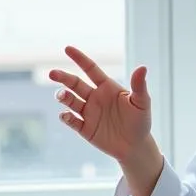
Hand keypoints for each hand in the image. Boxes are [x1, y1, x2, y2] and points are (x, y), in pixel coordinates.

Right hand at [49, 46, 151, 160]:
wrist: (135, 146)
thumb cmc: (141, 121)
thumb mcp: (142, 103)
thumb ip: (139, 86)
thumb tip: (142, 67)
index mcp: (107, 87)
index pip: (90, 69)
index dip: (79, 58)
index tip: (67, 48)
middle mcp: (95, 97)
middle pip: (75, 84)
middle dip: (63, 77)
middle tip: (52, 73)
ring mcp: (88, 113)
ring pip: (70, 101)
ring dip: (63, 96)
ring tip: (61, 95)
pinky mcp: (85, 129)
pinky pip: (71, 121)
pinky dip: (66, 117)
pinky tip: (66, 114)